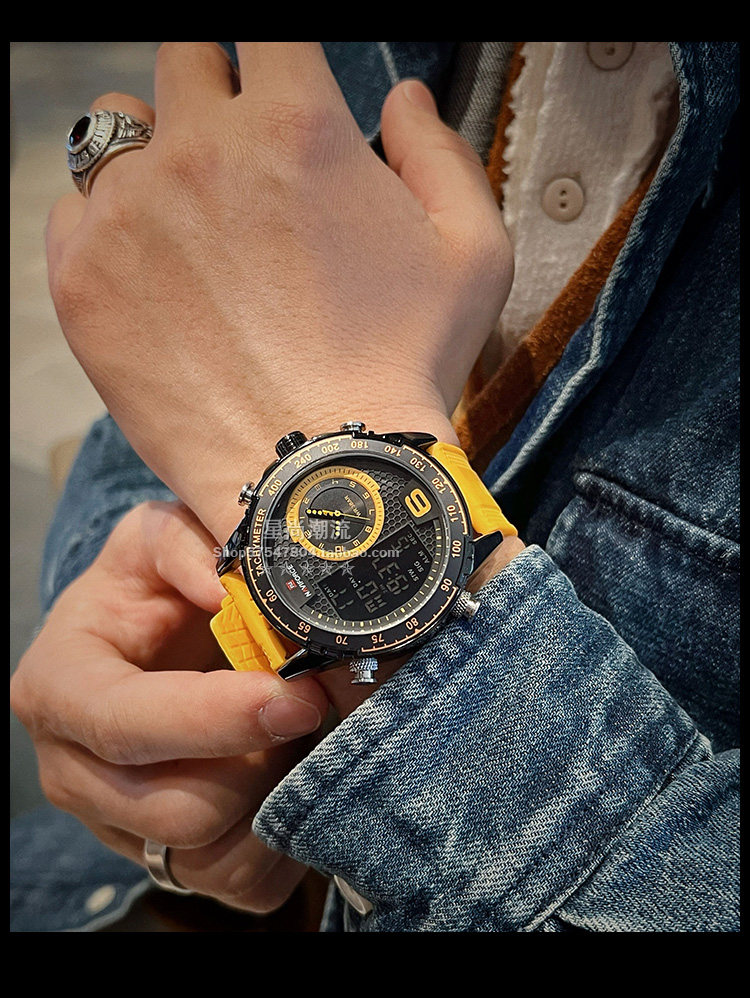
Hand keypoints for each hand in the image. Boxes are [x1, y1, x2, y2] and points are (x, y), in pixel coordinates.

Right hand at [10, 501, 329, 911]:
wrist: (158, 637)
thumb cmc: (159, 585)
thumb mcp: (163, 538)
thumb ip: (187, 546)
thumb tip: (225, 588)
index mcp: (61, 687)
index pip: (125, 724)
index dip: (214, 717)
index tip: (294, 695)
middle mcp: (74, 769)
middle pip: (177, 809)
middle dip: (259, 759)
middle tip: (305, 704)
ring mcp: (117, 826)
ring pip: (212, 855)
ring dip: (273, 794)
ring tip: (289, 733)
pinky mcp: (166, 861)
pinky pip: (239, 885)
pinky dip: (282, 837)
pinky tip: (287, 773)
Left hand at [46, 42, 512, 542]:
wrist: (324, 481)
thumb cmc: (405, 371)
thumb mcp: (473, 253)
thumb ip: (439, 151)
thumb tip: (402, 97)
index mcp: (297, 124)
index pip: (265, 30)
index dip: (278, 64)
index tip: (282, 98)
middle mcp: (202, 151)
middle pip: (183, 58)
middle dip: (217, 93)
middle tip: (240, 156)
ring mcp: (130, 214)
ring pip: (117, 129)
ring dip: (154, 154)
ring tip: (189, 218)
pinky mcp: (83, 280)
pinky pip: (73, 211)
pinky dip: (106, 226)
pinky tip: (150, 273)